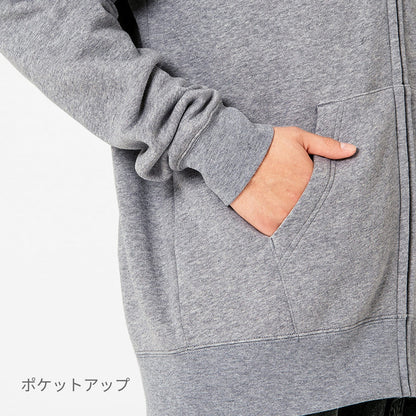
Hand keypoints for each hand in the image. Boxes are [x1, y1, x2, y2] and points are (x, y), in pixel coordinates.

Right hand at [230, 126, 356, 236]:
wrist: (233, 156)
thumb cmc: (266, 145)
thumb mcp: (298, 138)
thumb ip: (327, 146)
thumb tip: (353, 150)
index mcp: (311, 182)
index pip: (330, 196)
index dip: (329, 198)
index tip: (329, 200)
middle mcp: (300, 202)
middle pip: (316, 214)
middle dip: (317, 213)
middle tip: (314, 213)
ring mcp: (283, 216)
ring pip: (300, 226)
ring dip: (301, 223)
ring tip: (299, 219)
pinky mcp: (267, 225)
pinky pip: (281, 235)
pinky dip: (283, 231)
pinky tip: (282, 223)